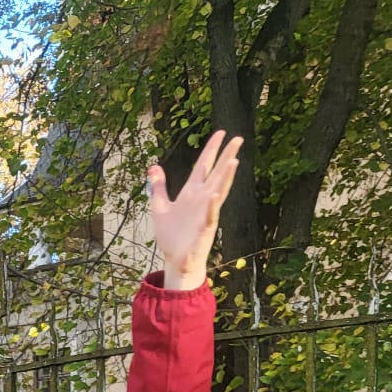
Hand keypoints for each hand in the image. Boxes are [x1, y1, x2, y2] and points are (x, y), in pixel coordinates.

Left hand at [150, 130, 242, 291]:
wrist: (175, 259)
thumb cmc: (171, 235)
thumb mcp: (160, 206)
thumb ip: (159, 187)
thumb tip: (154, 167)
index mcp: (191, 192)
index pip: (203, 166)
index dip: (211, 149)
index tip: (221, 133)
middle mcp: (201, 199)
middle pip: (215, 173)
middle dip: (226, 156)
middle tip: (238, 139)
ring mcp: (205, 212)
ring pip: (218, 191)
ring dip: (225, 177)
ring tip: (233, 161)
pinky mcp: (204, 229)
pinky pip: (210, 215)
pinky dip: (212, 206)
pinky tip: (214, 195)